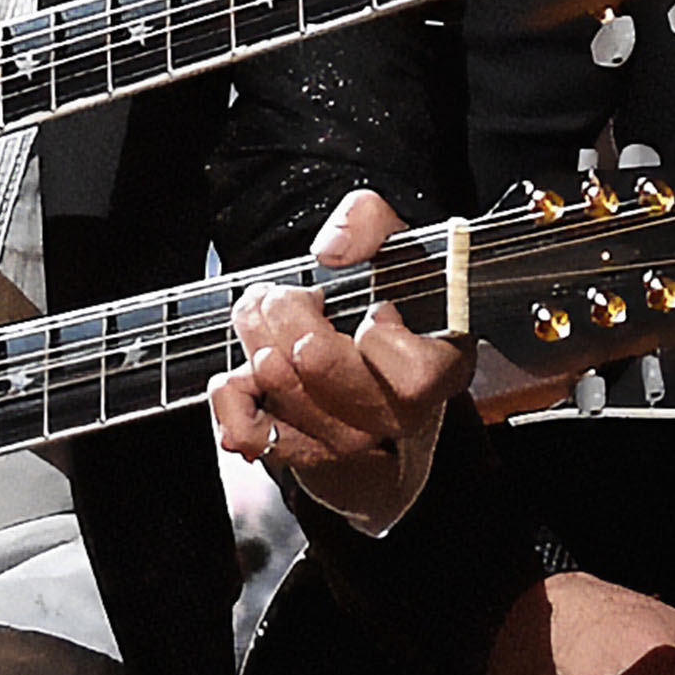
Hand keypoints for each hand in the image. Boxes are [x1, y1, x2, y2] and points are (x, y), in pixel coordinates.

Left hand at [212, 192, 466, 529]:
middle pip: (330, 376)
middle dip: (290, 321)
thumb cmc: (390, 291)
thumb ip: (369, 224)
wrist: (371, 346)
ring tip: (259, 312)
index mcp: (439, 367)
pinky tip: (238, 371)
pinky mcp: (304, 450)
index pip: (414, 376)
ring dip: (258, 345)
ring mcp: (350, 439)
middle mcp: (397, 414)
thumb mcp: (392, 242)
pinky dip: (235, 399)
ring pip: (290, 398)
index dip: (382, 340)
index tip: (372, 310)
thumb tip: (331, 250)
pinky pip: (257, 434)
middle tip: (280, 294)